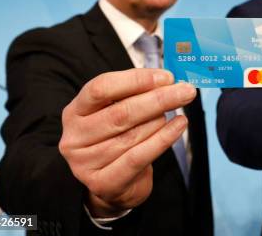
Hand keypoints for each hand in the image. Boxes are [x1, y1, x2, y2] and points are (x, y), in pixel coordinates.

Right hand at [58, 68, 195, 216]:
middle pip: (120, 112)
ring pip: (132, 135)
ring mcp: (85, 163)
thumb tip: (168, 80)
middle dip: (159, 99)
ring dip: (160, 120)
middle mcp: (75, 136)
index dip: (135, 80)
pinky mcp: (102, 183)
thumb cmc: (118, 138)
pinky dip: (164, 139)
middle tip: (186, 91)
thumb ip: (137, 94)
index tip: (166, 77)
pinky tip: (179, 126)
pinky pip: (139, 157)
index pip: (101, 88)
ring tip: (178, 111)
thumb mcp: (119, 111)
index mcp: (75, 111)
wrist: (114, 184)